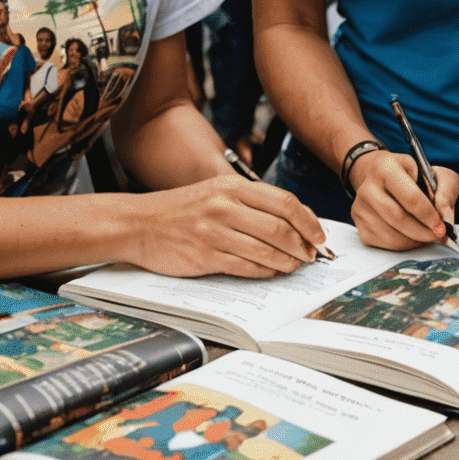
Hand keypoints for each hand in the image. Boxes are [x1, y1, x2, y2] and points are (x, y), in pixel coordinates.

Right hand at [125, 176, 326, 277]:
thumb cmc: (182, 208)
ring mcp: (214, 232)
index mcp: (233, 187)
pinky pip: (245, 267)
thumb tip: (291, 220)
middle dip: (302, 245)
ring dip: (287, 261)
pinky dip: (264, 272)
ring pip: (266, 250)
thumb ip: (250, 202)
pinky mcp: (204, 256)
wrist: (139, 223)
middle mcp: (225, 207)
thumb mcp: (216, 191)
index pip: (285, 202)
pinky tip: (272, 272)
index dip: (308, 221)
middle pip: (280, 228)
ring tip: (295, 265)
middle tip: (311, 255)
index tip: (319, 235)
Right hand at [349, 150, 458, 249]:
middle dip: (423, 231)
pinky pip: (385, 244)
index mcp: (386, 167)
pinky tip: (412, 236)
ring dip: (415, 241)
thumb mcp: (434, 172)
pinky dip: (404, 245)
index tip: (442, 226)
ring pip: (392, 235)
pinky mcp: (359, 225)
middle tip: (438, 235)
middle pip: (398, 218)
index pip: (410, 196)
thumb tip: (444, 217)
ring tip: (427, 235)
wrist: (381, 176)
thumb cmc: (411, 176)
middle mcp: (368, 187)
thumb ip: (446, 190)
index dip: (428, 215)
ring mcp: (360, 207)